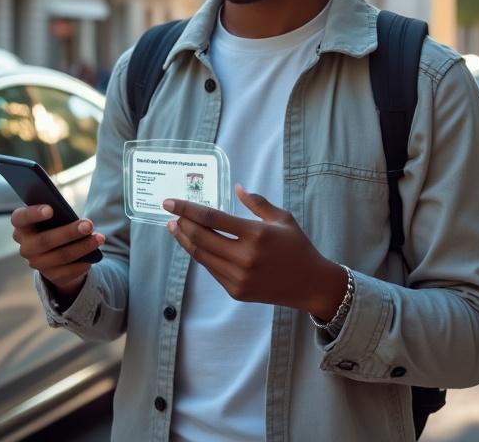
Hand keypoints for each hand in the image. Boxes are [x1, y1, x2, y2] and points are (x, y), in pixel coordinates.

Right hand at [9, 204, 105, 303]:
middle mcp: (25, 247)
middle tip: (89, 225)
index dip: (33, 213)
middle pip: (45, 240)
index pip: (20, 218)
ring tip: (99, 238)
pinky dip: (83, 262)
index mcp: (22, 226)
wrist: (57, 251)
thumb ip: (58, 215)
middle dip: (69, 232)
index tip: (51, 209)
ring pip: (61, 256)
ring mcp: (37, 263)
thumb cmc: (55, 224)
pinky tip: (94, 255)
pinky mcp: (51, 276)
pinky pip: (69, 271)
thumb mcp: (54, 217)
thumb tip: (78, 221)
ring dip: (83, 247)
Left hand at [165, 184, 348, 320]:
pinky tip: (195, 244)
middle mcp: (244, 257)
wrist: (310, 284)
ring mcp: (238, 277)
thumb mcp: (282, 218)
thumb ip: (257, 202)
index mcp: (256, 234)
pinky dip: (200, 255)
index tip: (169, 202)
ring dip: (184, 240)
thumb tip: (236, 187)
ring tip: (176, 227)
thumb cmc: (297, 247)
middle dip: (181, 223)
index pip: (211, 219)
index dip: (186, 209)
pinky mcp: (236, 290)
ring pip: (201, 255)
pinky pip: (211, 269)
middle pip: (200, 237)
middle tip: (171, 213)